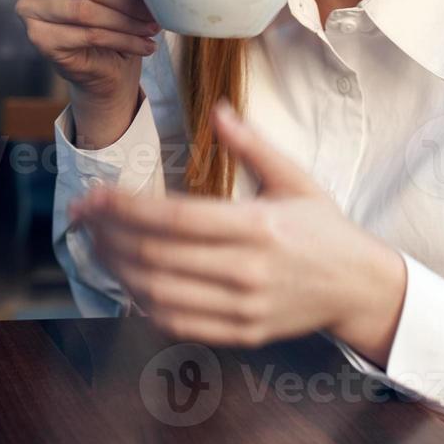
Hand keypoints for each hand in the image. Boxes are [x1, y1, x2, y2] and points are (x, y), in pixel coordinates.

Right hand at [17, 0, 159, 148]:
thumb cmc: (117, 9)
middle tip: (157, 10)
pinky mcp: (38, 36)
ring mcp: (31, 5)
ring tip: (153, 28)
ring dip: (127, 21)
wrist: (108, 60)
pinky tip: (144, 45)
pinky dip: (122, 41)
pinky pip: (85, 35)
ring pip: (87, 10)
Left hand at [70, 102, 407, 365]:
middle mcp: (247, 271)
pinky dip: (142, 303)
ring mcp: (243, 308)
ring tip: (95, 243)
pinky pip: (178, 323)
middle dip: (108, 234)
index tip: (94, 193)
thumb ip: (252, 146)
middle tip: (82, 215)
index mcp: (258, 227)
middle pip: (156, 256)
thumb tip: (218, 110)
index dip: (125, 206)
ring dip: (116, 268)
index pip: (174, 219)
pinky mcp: (241, 333)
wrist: (361, 288)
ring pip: (158, 293)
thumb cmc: (325, 229)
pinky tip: (126, 279)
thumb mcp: (295, 179)